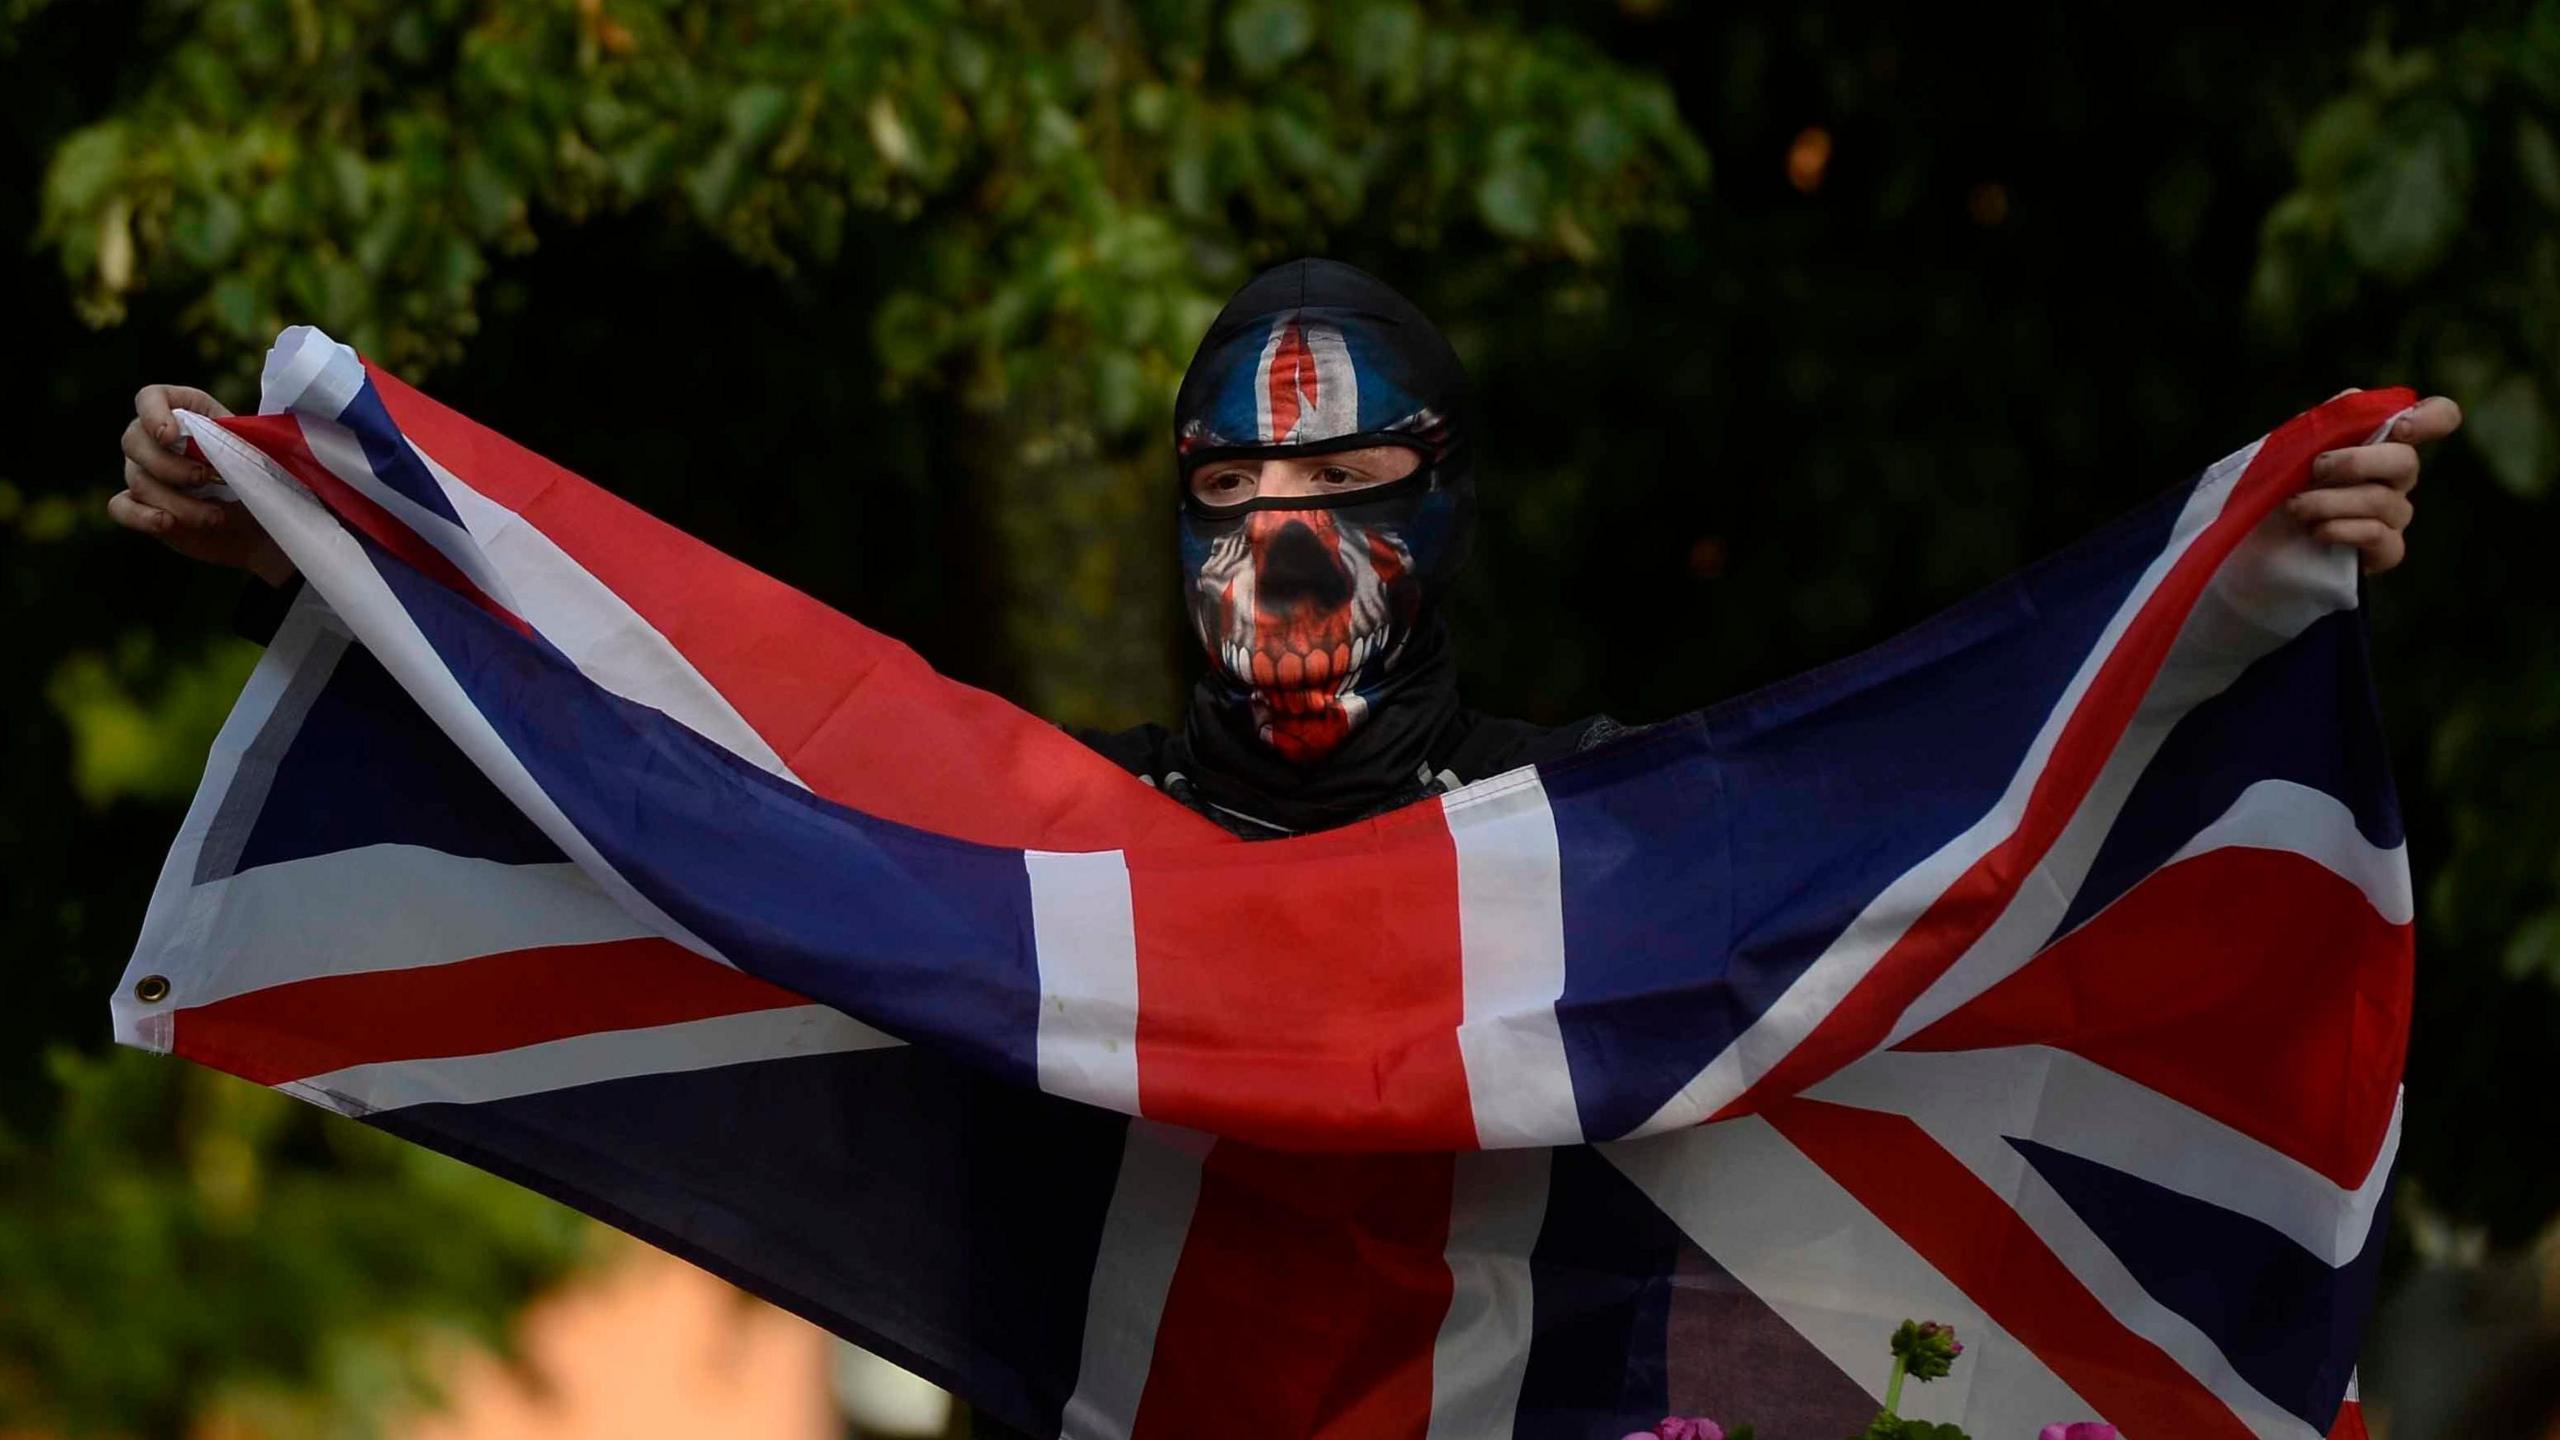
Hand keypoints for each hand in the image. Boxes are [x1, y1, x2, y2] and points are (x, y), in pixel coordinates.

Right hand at [109, 384, 296, 585]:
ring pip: (139, 480)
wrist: (261, 525)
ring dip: (177, 501)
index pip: (149, 398)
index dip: (152, 413)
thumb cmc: (258, 480)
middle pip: (134, 441)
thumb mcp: (255, 455)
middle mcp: (155, 439)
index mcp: (184, 412)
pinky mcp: (142, 506)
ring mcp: (144, 472)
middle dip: (169, 465)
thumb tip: (225, 436)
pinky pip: (120, 507)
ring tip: (215, 516)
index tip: (170, 435)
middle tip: (205, 479)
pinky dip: (140, 516)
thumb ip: (234, 441)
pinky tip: (166, 523)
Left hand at [2286, 391, 2461, 575]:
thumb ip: (2325, 420)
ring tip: (2295, 506)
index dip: (2432, 418)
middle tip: (2315, 468)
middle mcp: (2398, 476)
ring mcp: (2395, 514)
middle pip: (2406, 461)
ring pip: (2382, 501)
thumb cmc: (2286, 483)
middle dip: (2356, 463)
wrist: (2264, 538)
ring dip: (2330, 501)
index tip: (2400, 427)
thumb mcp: (2295, 445)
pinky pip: (2377, 536)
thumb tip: (2351, 397)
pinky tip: (2314, 530)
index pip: (2439, 417)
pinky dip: (2341, 529)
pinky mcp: (2385, 550)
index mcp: (2384, 441)